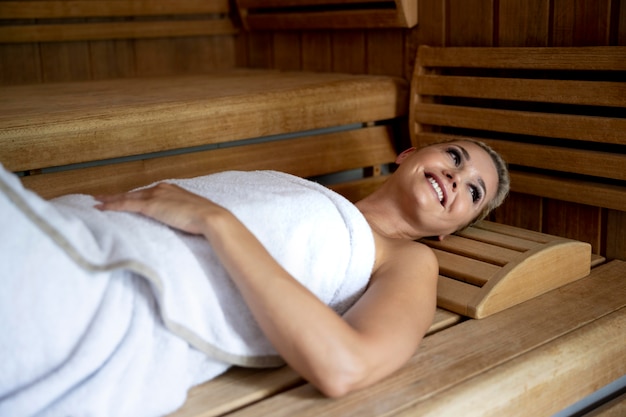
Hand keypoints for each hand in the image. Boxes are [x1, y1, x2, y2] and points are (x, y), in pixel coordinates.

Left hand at [95, 182, 221, 234]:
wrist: (211, 218)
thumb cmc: (206, 219)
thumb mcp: (193, 214)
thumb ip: (182, 215)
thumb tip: (181, 223)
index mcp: (171, 189)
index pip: (147, 192)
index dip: (133, 196)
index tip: (124, 198)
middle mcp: (161, 188)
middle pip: (134, 192)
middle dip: (117, 195)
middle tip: (102, 197)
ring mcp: (155, 195)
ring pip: (126, 197)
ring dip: (110, 200)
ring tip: (97, 202)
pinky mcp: (150, 205)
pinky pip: (126, 204)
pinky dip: (112, 206)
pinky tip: (101, 208)